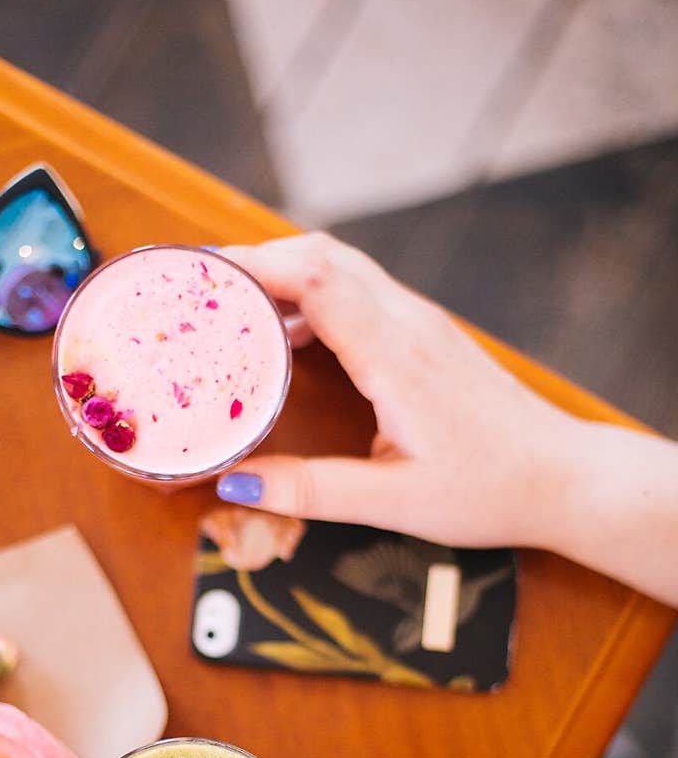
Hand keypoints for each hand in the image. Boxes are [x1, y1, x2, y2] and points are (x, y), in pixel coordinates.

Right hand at [217, 232, 577, 548]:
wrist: (561, 478)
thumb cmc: (491, 490)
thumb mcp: (394, 502)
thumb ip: (312, 491)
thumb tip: (236, 484)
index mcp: (397, 356)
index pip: (315, 278)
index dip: (252, 267)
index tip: (197, 278)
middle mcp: (409, 324)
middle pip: (321, 254)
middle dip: (254, 261)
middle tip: (197, 290)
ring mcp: (420, 324)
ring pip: (340, 267)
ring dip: (283, 274)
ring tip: (228, 308)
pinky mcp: (425, 336)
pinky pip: (358, 292)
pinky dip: (311, 296)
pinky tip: (285, 335)